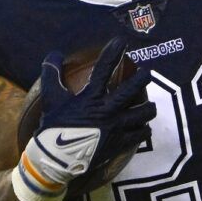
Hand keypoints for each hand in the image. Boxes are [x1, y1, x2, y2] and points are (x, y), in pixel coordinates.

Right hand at [13, 38, 155, 200]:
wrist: (56, 159)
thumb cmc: (53, 128)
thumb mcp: (51, 98)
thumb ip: (53, 74)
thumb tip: (55, 54)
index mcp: (91, 97)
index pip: (104, 68)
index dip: (113, 52)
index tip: (122, 41)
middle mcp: (108, 110)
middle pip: (133, 90)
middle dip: (143, 78)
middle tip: (147, 72)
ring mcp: (116, 128)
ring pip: (143, 113)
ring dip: (148, 107)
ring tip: (149, 105)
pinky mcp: (119, 144)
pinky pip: (140, 135)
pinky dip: (144, 130)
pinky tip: (145, 128)